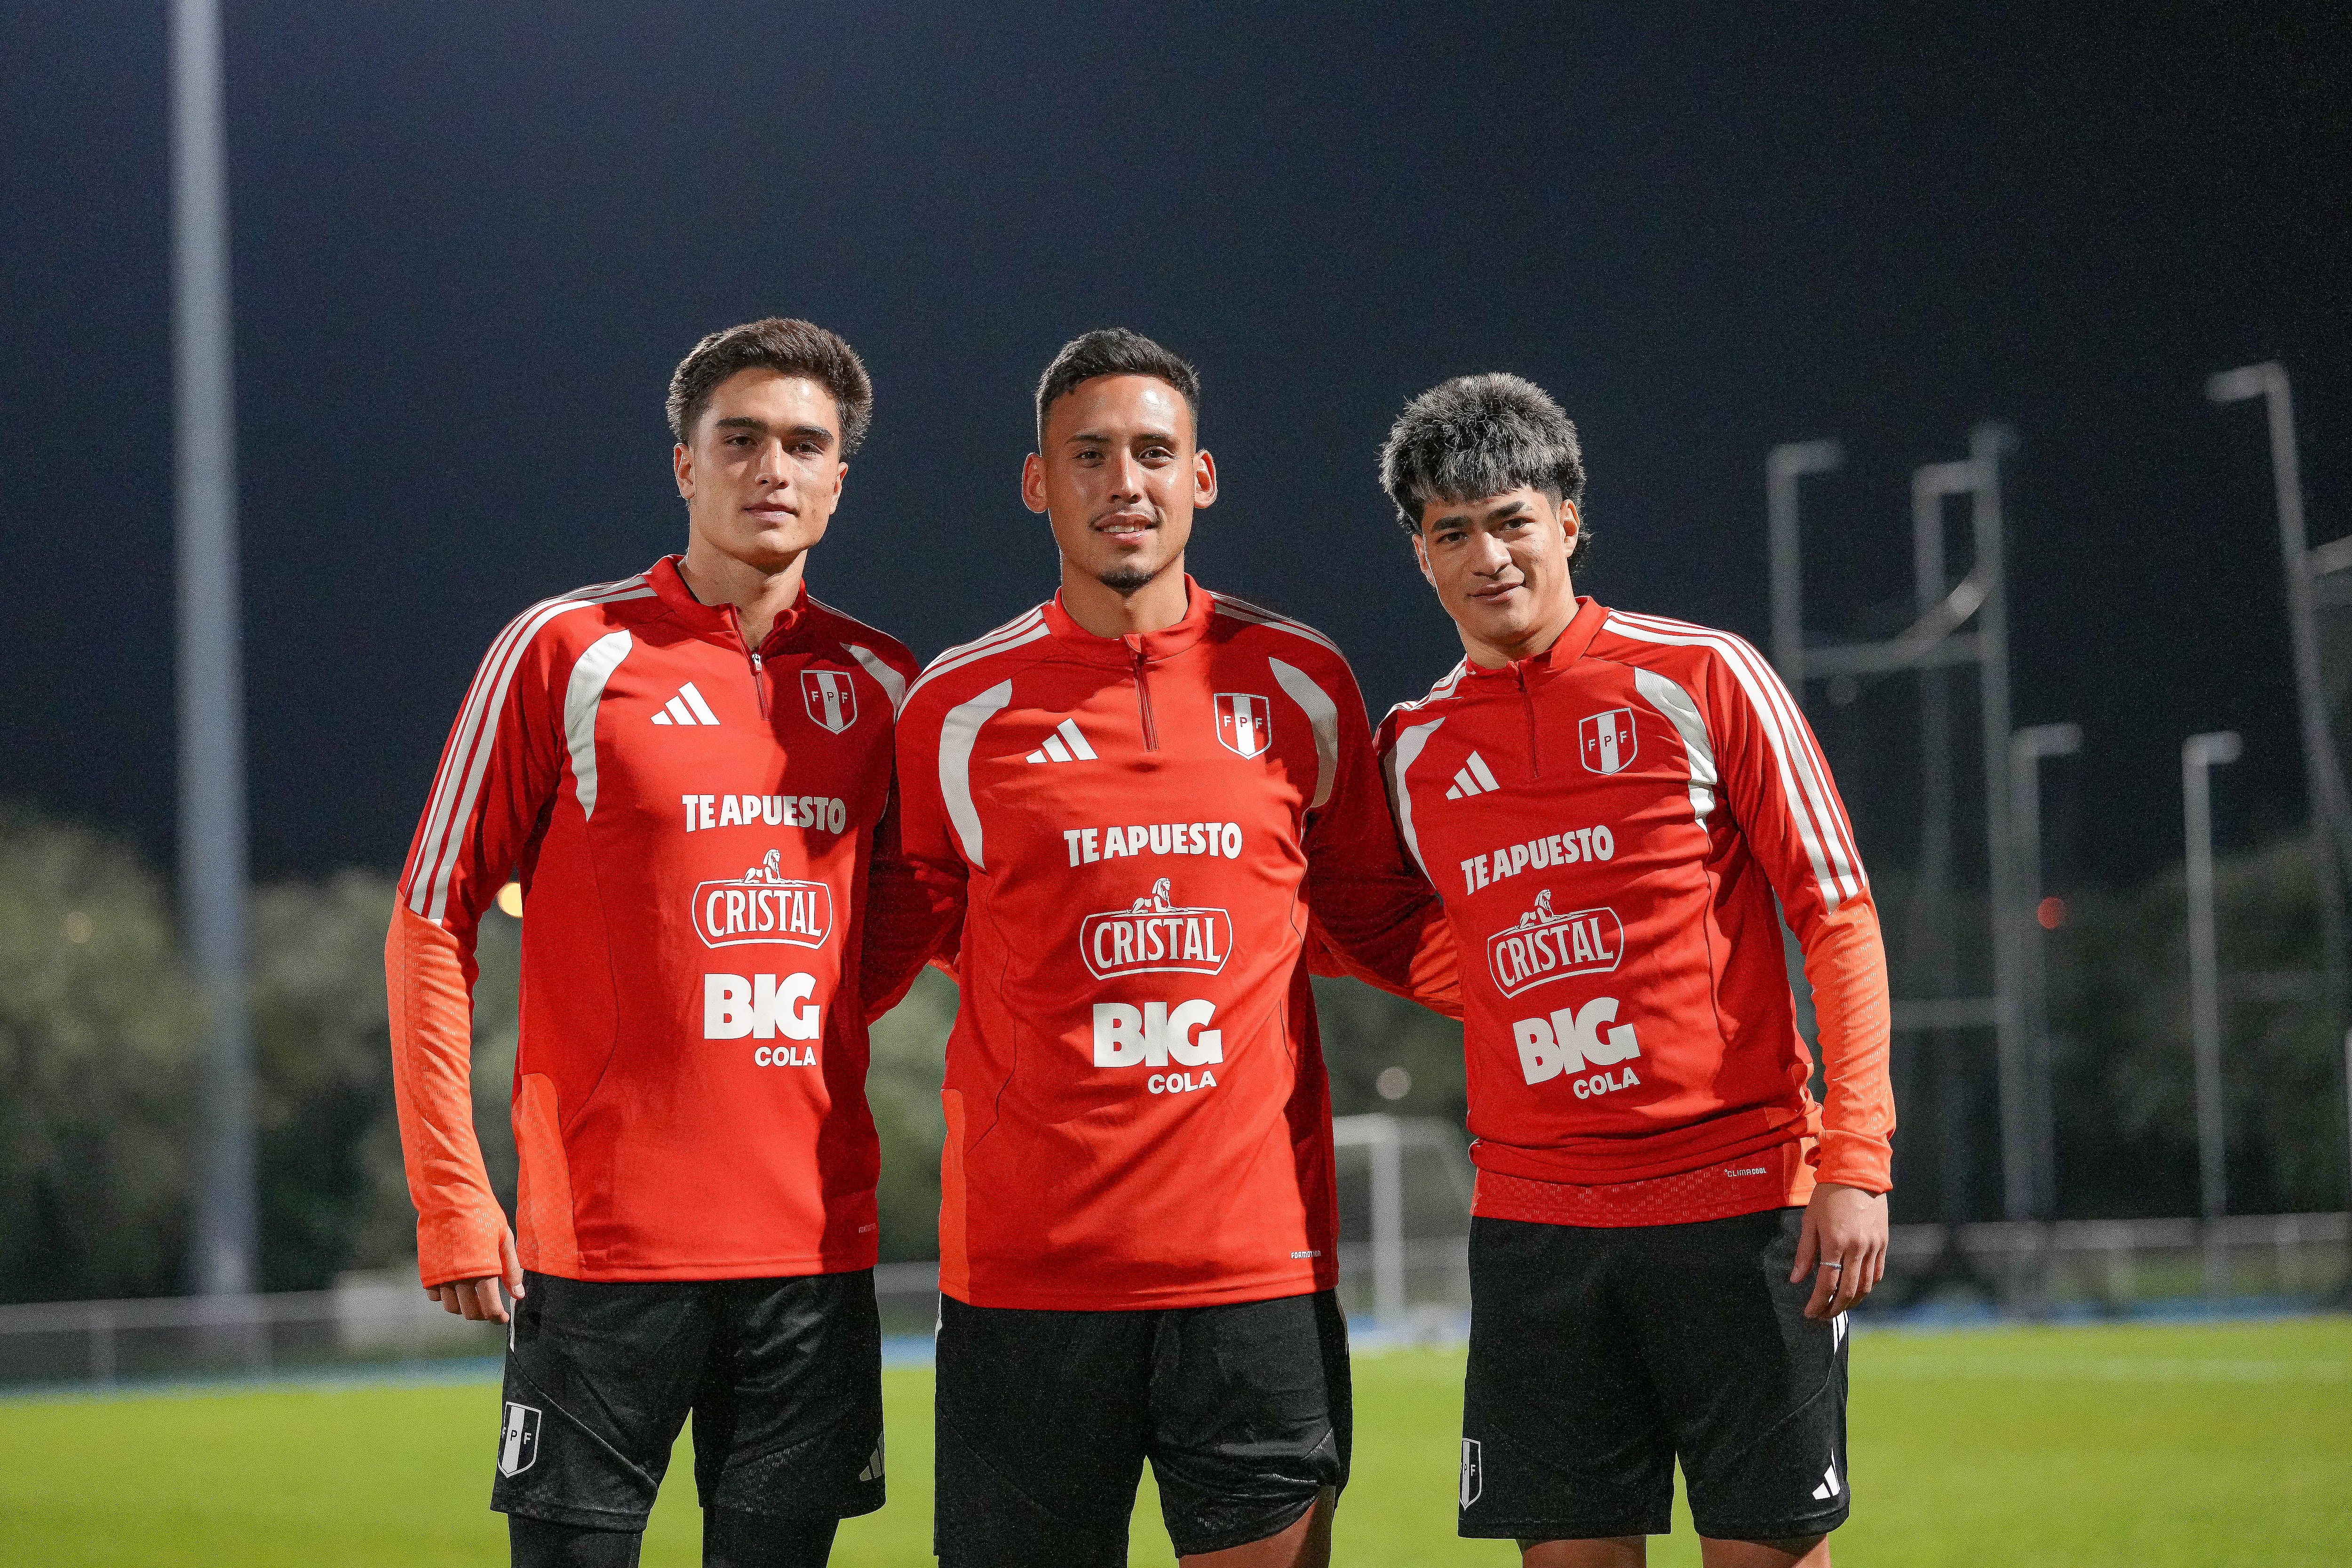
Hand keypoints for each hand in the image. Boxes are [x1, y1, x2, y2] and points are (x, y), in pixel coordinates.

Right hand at [425, 1225, 524, 1322]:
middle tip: (490, 1307)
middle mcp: (460, 1278)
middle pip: (470, 1313)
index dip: (497, 1317)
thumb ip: (511, 1270)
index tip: (502, 1317)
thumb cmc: (482, 1215)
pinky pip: (435, 1296)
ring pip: (451, 1307)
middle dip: (482, 1315)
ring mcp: (441, 1276)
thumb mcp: (504, 1239)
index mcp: (482, 1272)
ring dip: (463, 1306)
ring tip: (474, 1295)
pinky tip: (456, 1284)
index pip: (489, 1308)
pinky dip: (445, 1296)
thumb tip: (519, 1296)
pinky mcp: (427, 1272)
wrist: (449, 1198)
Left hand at [1791, 1182, 1886, 1319]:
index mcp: (1836, 1241)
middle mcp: (1858, 1247)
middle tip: (1822, 1316)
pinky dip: (1867, 1287)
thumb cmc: (1828, 1195)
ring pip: (1865, 1286)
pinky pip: (1877, 1273)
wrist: (1857, 1173)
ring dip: (1851, 1302)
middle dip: (1834, 1308)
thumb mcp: (1810, 1221)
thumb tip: (1796, 1280)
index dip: (1817, 1302)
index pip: (1826, 1282)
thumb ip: (1804, 1253)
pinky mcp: (1883, 1243)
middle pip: (1848, 1290)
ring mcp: (1874, 1246)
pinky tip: (1855, 1292)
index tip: (1809, 1313)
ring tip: (1837, 1308)